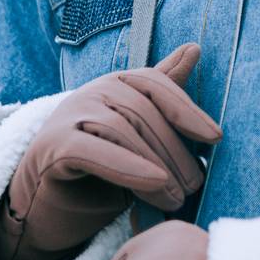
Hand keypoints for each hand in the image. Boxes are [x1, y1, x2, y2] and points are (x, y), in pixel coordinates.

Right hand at [0, 43, 221, 259]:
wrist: (44, 212)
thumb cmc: (97, 174)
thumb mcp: (137, 136)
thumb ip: (163, 99)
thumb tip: (194, 47)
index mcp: (114, 85)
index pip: (157, 85)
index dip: (187, 110)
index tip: (215, 138)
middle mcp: (90, 92)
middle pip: (143, 111)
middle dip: (175, 150)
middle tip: (195, 185)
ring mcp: (68, 116)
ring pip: (123, 130)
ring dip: (157, 165)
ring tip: (177, 198)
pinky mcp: (52, 147)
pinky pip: (95, 151)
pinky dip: (128, 167)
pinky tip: (154, 183)